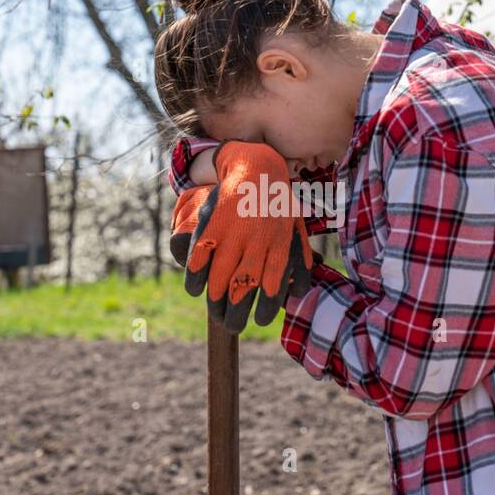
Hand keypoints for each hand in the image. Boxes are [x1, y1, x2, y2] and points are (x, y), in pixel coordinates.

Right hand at [180, 142, 314, 331]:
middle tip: (232, 325)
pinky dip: (195, 277)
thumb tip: (298, 290)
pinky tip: (195, 289)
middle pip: (243, 289)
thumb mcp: (294, 228)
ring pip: (219, 278)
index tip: (261, 321)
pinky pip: (200, 258)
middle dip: (236, 313)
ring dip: (214, 300)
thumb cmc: (278, 203)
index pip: (272, 288)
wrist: (256, 168)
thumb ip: (299, 258)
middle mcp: (255, 243)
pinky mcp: (212, 226)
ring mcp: (232, 234)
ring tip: (214, 311)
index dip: (266, 309)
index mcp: (277, 246)